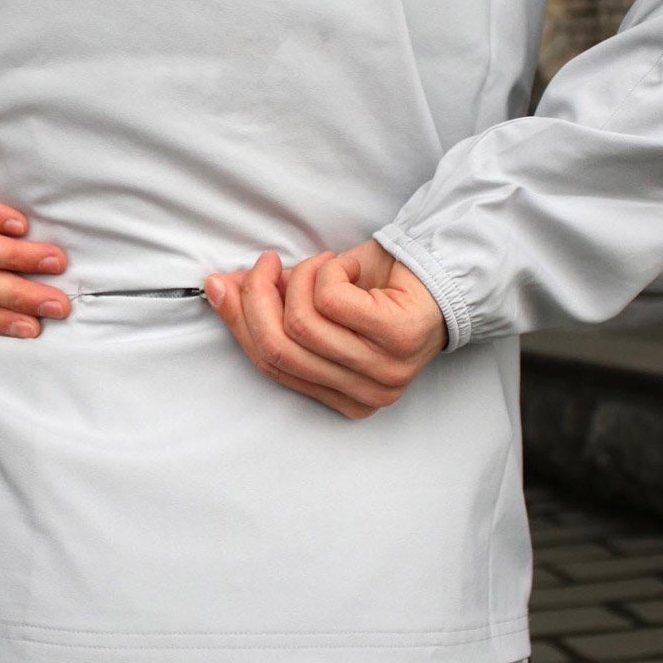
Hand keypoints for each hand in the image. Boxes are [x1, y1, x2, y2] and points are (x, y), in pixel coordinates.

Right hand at [204, 239, 447, 418]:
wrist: (444, 263)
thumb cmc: (382, 286)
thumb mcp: (319, 302)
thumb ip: (274, 308)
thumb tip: (219, 289)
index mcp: (346, 398)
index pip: (272, 367)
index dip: (240, 324)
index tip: (219, 286)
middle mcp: (367, 393)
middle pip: (280, 349)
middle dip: (258, 299)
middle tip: (266, 264)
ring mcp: (385, 369)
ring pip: (301, 324)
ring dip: (301, 279)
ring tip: (322, 263)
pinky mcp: (397, 336)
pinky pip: (330, 300)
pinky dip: (327, 270)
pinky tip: (346, 265)